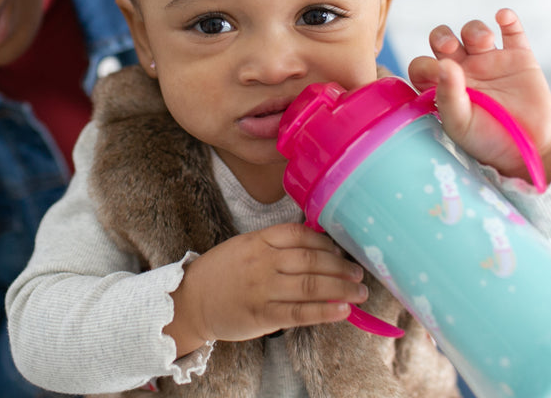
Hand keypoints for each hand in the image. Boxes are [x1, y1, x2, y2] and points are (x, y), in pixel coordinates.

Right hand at [169, 222, 366, 354]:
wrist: (191, 300)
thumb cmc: (223, 271)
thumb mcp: (246, 245)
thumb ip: (276, 244)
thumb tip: (317, 245)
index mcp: (260, 240)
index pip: (300, 235)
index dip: (325, 242)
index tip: (340, 249)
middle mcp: (263, 262)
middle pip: (311, 260)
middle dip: (340, 266)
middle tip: (359, 273)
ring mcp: (263, 289)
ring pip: (310, 285)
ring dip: (341, 288)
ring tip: (359, 292)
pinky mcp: (262, 315)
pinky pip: (300, 313)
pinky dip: (325, 311)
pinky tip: (343, 311)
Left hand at [407, 8, 550, 183]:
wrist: (530, 148)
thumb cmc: (487, 139)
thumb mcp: (461, 123)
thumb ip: (448, 95)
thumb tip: (442, 64)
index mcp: (442, 86)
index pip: (422, 65)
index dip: (425, 66)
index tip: (437, 75)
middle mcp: (462, 69)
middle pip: (443, 39)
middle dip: (442, 36)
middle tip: (448, 45)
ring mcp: (490, 60)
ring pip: (473, 31)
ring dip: (474, 29)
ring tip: (484, 42)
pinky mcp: (518, 57)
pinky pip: (512, 30)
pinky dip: (508, 19)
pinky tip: (502, 17)